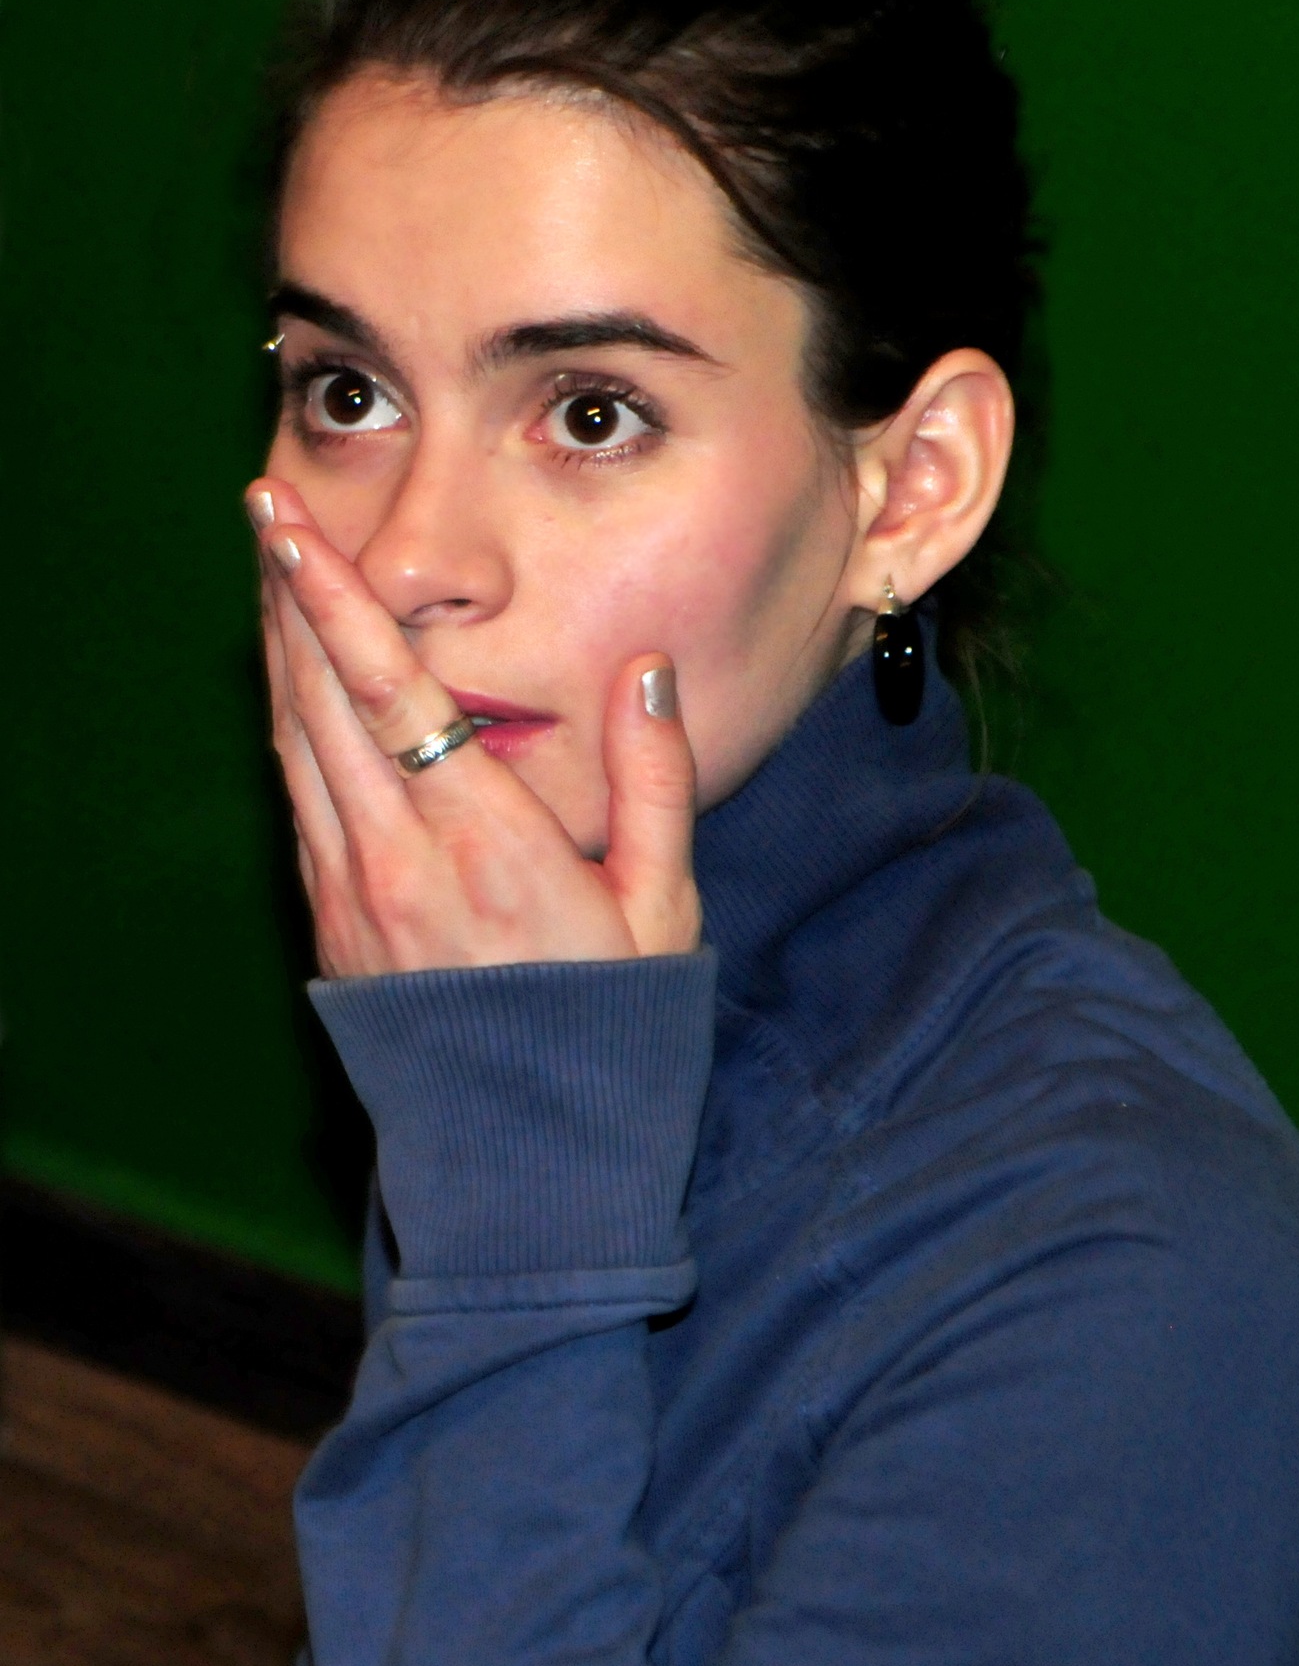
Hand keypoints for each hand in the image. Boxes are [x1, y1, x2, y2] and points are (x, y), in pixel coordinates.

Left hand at [248, 478, 700, 977]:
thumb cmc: (612, 1025)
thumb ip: (655, 779)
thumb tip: (647, 666)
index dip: (335, 600)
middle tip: (267, 510)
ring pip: (294, 744)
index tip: (294, 529)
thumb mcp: (664, 906)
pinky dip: (287, 724)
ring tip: (269, 572)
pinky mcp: (332, 924)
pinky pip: (297, 800)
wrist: (530, 1156)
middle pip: (318, 699)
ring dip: (278, 651)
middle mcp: (396, 858)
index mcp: (484, 841)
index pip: (390, 692)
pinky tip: (291, 686)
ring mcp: (350, 894)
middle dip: (288, 596)